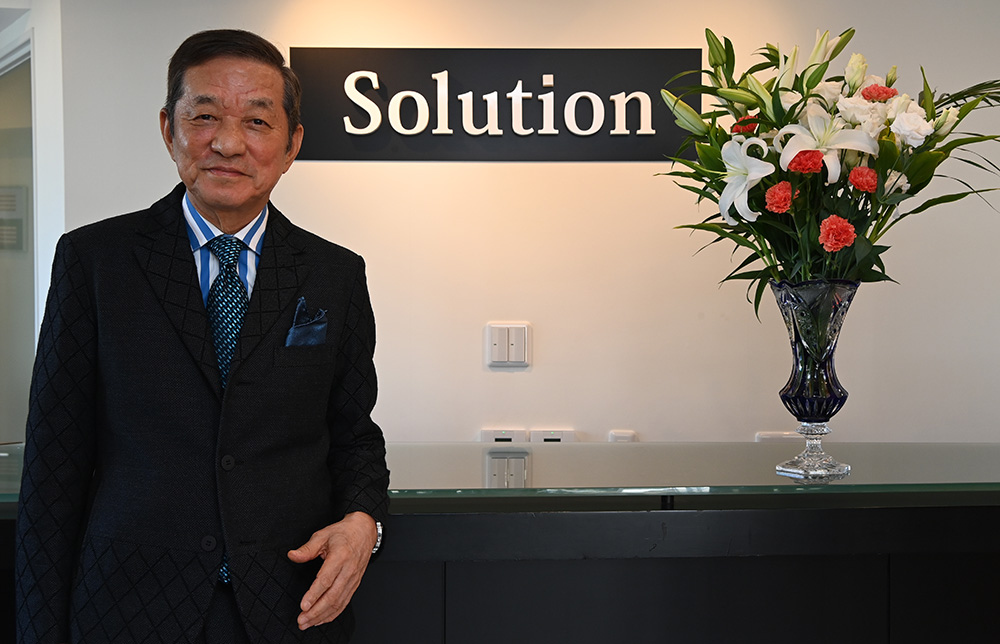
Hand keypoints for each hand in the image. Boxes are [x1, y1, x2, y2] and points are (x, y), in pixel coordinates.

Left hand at [287, 512, 377, 629]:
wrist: (365, 531)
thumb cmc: (343, 533)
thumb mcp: (323, 535)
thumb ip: (307, 548)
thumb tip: (292, 556)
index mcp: (340, 556)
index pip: (326, 579)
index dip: (314, 594)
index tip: (303, 605)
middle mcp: (348, 570)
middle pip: (332, 596)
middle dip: (316, 611)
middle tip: (301, 620)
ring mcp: (353, 579)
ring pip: (338, 603)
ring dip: (322, 616)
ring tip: (307, 623)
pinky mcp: (355, 584)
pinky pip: (344, 603)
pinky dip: (333, 614)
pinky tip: (321, 619)